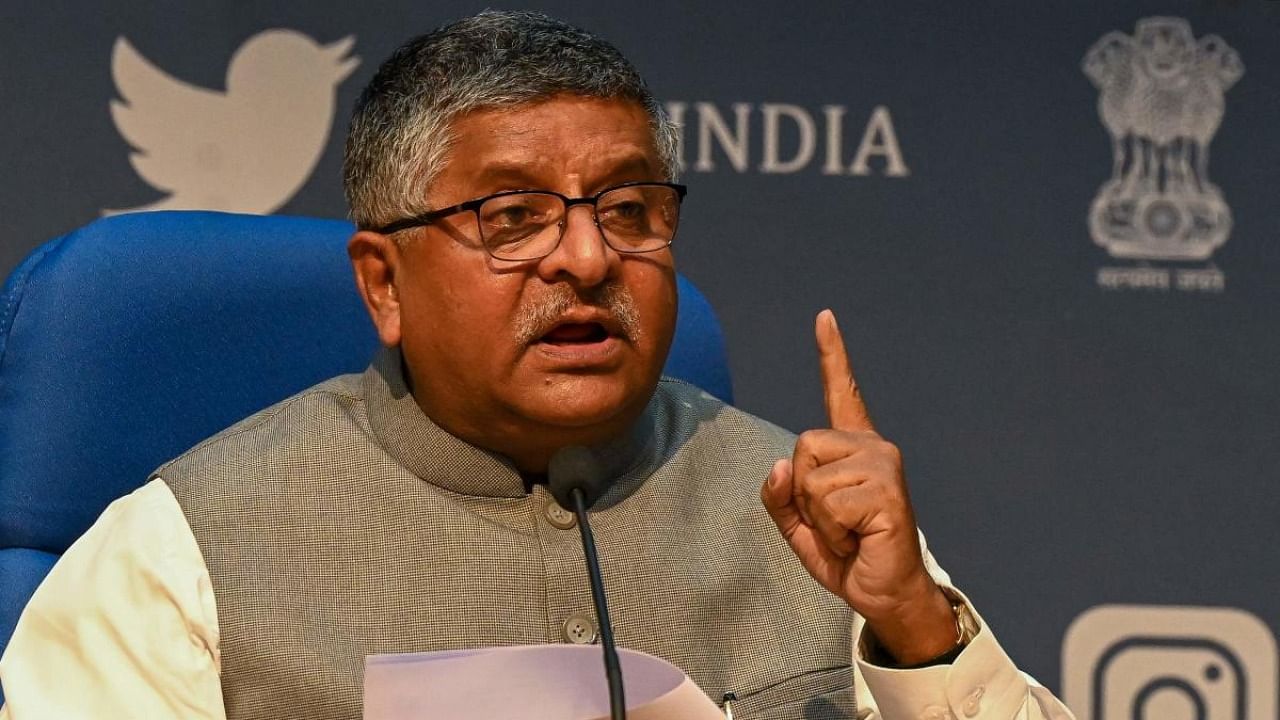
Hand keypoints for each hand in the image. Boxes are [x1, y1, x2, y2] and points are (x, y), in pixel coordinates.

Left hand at [761, 310, 956, 663]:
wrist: (883, 593)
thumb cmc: (848, 555)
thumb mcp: (799, 525)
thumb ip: (779, 495)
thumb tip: (781, 465)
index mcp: (852, 449)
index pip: (840, 392)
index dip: (832, 354)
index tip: (824, 318)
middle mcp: (873, 447)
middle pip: (802, 447)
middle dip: (803, 494)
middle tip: (836, 523)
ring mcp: (883, 465)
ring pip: (811, 478)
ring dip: (819, 519)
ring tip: (850, 533)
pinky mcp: (887, 490)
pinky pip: (828, 504)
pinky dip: (832, 532)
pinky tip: (860, 540)